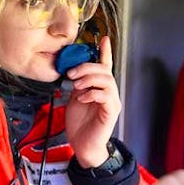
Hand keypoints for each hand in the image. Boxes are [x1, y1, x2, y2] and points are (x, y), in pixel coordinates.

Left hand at [65, 36, 119, 167]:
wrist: (82, 146)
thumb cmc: (79, 125)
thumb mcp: (74, 99)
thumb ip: (77, 85)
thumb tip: (73, 71)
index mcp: (99, 88)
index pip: (105, 66)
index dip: (105, 52)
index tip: (104, 39)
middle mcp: (109, 93)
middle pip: (104, 70)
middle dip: (87, 67)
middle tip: (72, 73)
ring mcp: (112, 102)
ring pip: (107, 80)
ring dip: (89, 78)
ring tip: (76, 86)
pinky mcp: (111, 111)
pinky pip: (105, 95)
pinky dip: (92, 93)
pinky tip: (82, 98)